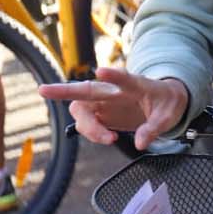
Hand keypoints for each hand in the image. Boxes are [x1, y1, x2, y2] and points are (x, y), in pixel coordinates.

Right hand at [37, 66, 188, 149]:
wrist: (165, 101)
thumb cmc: (167, 102)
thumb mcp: (169, 114)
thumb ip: (155, 127)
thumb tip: (140, 142)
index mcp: (136, 84)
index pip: (124, 78)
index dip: (113, 75)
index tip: (101, 71)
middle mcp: (114, 90)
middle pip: (85, 89)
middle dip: (63, 90)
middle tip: (43, 90)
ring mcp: (104, 102)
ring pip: (81, 111)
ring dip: (89, 127)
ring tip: (110, 138)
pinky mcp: (100, 114)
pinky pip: (85, 124)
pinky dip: (91, 133)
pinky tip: (108, 137)